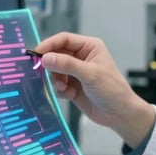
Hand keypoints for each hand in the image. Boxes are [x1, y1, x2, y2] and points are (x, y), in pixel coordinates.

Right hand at [33, 32, 154, 148]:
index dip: (49, 45)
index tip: (36, 54)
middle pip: (56, 55)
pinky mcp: (73, 86)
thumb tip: (46, 58)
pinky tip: (71, 95)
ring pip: (55, 70)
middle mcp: (82, 57)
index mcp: (89, 47)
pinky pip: (57, 84)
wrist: (119, 114)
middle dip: (52, 66)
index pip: (64, 40)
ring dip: (56, 80)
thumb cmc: (112, 90)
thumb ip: (67, 65)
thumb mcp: (90, 74)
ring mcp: (76, 72)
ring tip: (65, 88)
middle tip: (49, 75)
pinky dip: (60, 90)